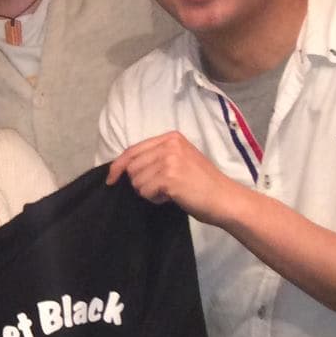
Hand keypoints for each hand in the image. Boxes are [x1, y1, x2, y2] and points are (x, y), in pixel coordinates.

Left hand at [106, 132, 242, 224]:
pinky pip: (145, 191)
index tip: (111, 179)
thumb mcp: (180, 160)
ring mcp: (169, 159)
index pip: (132, 150)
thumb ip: (157, 158)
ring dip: (149, 192)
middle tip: (163, 188)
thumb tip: (125, 168)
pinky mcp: (169, 176)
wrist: (225, 198)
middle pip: (131, 166)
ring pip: (136, 181)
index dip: (118, 165)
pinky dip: (156, 199)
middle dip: (141, 182)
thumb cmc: (202, 184)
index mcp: (171, 137)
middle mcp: (169, 144)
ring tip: (171, 192)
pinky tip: (173, 197)